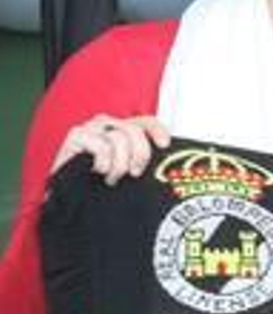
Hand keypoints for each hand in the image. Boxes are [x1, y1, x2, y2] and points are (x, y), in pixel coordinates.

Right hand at [50, 114, 170, 184]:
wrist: (68, 192)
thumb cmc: (97, 180)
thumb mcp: (126, 168)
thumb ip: (140, 159)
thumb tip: (163, 162)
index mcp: (121, 129)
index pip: (145, 121)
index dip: (157, 130)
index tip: (164, 145)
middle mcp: (108, 124)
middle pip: (135, 130)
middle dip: (139, 154)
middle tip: (134, 173)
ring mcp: (91, 128)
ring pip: (119, 138)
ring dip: (119, 164)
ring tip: (112, 177)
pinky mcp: (77, 135)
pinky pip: (102, 146)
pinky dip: (104, 163)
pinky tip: (98, 171)